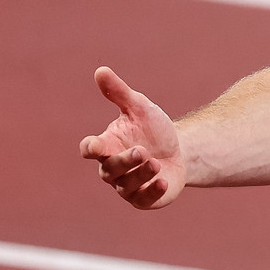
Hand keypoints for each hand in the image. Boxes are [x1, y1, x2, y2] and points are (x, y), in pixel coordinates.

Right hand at [80, 67, 184, 208]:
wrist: (179, 150)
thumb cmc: (152, 128)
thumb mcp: (139, 107)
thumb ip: (119, 92)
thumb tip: (101, 70)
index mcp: (107, 145)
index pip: (90, 149)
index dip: (90, 148)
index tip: (93, 146)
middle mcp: (113, 168)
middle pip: (109, 169)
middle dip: (125, 161)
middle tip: (142, 151)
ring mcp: (127, 185)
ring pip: (127, 185)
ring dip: (141, 174)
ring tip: (156, 162)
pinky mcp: (144, 198)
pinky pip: (144, 199)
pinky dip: (152, 192)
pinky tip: (163, 181)